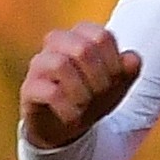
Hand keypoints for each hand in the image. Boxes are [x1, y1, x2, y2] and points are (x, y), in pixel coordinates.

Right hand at [21, 23, 142, 150]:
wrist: (66, 124)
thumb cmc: (95, 95)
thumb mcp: (118, 84)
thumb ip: (129, 69)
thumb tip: (131, 59)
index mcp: (80, 35)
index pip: (101, 35)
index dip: (114, 61)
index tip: (116, 80)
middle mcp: (56, 44)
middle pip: (82, 48)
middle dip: (99, 78)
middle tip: (101, 94)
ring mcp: (39, 64)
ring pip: (60, 64)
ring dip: (81, 91)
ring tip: (85, 105)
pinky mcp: (28, 88)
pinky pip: (48, 92)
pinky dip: (68, 108)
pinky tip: (74, 117)